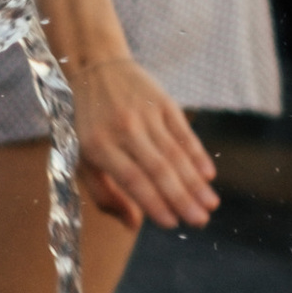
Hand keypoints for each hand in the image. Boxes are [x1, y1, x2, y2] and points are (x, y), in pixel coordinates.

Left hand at [66, 51, 218, 230]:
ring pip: (175, 153)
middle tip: (200, 222)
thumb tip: (133, 225)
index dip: (153, 202)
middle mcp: (123, 129)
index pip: (131, 179)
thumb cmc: (88, 123)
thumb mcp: (81, 157)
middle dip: (181, 198)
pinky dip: (197, 154)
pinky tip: (208, 175)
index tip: (172, 225)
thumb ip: (103, 194)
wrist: (95, 67)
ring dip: (195, 182)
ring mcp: (145, 114)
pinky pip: (184, 132)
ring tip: (210, 205)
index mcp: (98, 145)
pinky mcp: (163, 102)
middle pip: (158, 168)